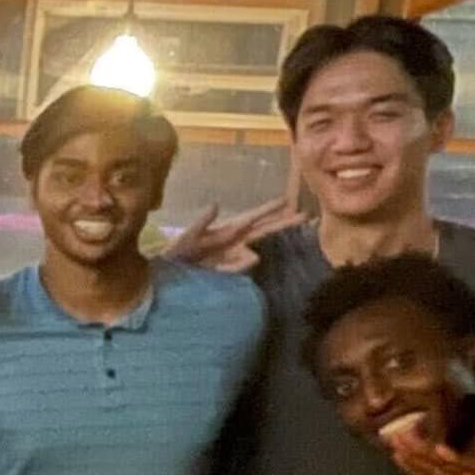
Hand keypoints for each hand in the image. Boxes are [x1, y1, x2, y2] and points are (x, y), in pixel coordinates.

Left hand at [165, 197, 302, 273]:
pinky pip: (238, 266)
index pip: (253, 217)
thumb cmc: (178, 251)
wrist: (168, 273)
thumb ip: (202, 222)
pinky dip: (239, 264)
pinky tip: (242, 260)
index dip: (269, 209)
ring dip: (258, 248)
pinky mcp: (229, 270)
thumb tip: (216, 204)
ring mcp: (234, 256)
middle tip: (306, 215)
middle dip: (283, 223)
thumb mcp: (189, 235)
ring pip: (254, 250)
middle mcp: (236, 241)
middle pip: (264, 230)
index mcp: (228, 229)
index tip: (287, 200)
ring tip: (269, 242)